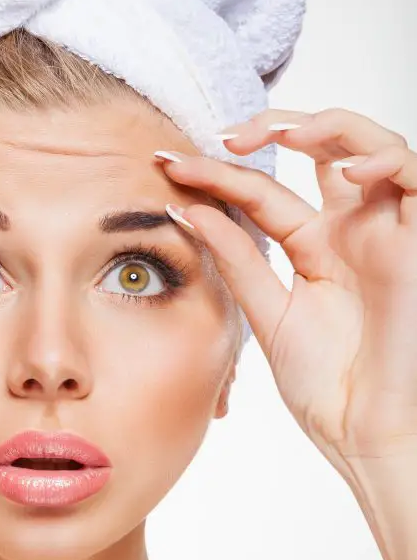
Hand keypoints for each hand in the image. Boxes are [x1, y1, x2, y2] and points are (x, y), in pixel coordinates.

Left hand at [158, 107, 416, 470]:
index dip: (216, 172)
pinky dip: (384, 158)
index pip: (261, 190)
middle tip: (224, 136)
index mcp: (310, 246)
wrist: (363, 433)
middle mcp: (348, 228)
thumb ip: (235, 260)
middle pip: (319, 148)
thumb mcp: (267, 312)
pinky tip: (344, 169)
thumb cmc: (325, 384)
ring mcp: (384, 230)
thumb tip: (185, 210)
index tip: (166, 165)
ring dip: (325, 126)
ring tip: (278, 135)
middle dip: (272, 127)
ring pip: (368, 143)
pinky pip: (415, 176)